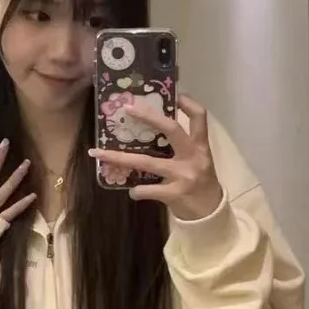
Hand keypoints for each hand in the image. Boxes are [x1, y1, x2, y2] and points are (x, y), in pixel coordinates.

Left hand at [89, 96, 223, 220]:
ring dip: (119, 158)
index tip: (173, 94)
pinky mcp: (174, 194)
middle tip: (127, 108)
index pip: (199, 117)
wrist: (211, 215)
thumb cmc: (202, 185)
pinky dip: (137, 191)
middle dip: (148, 116)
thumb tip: (152, 130)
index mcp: (200, 146)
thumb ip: (183, 147)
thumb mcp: (199, 161)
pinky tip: (133, 192)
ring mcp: (183, 175)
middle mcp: (192, 157)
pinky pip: (147, 190)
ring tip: (98, 153)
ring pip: (147, 162)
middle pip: (171, 129)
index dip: (187, 103)